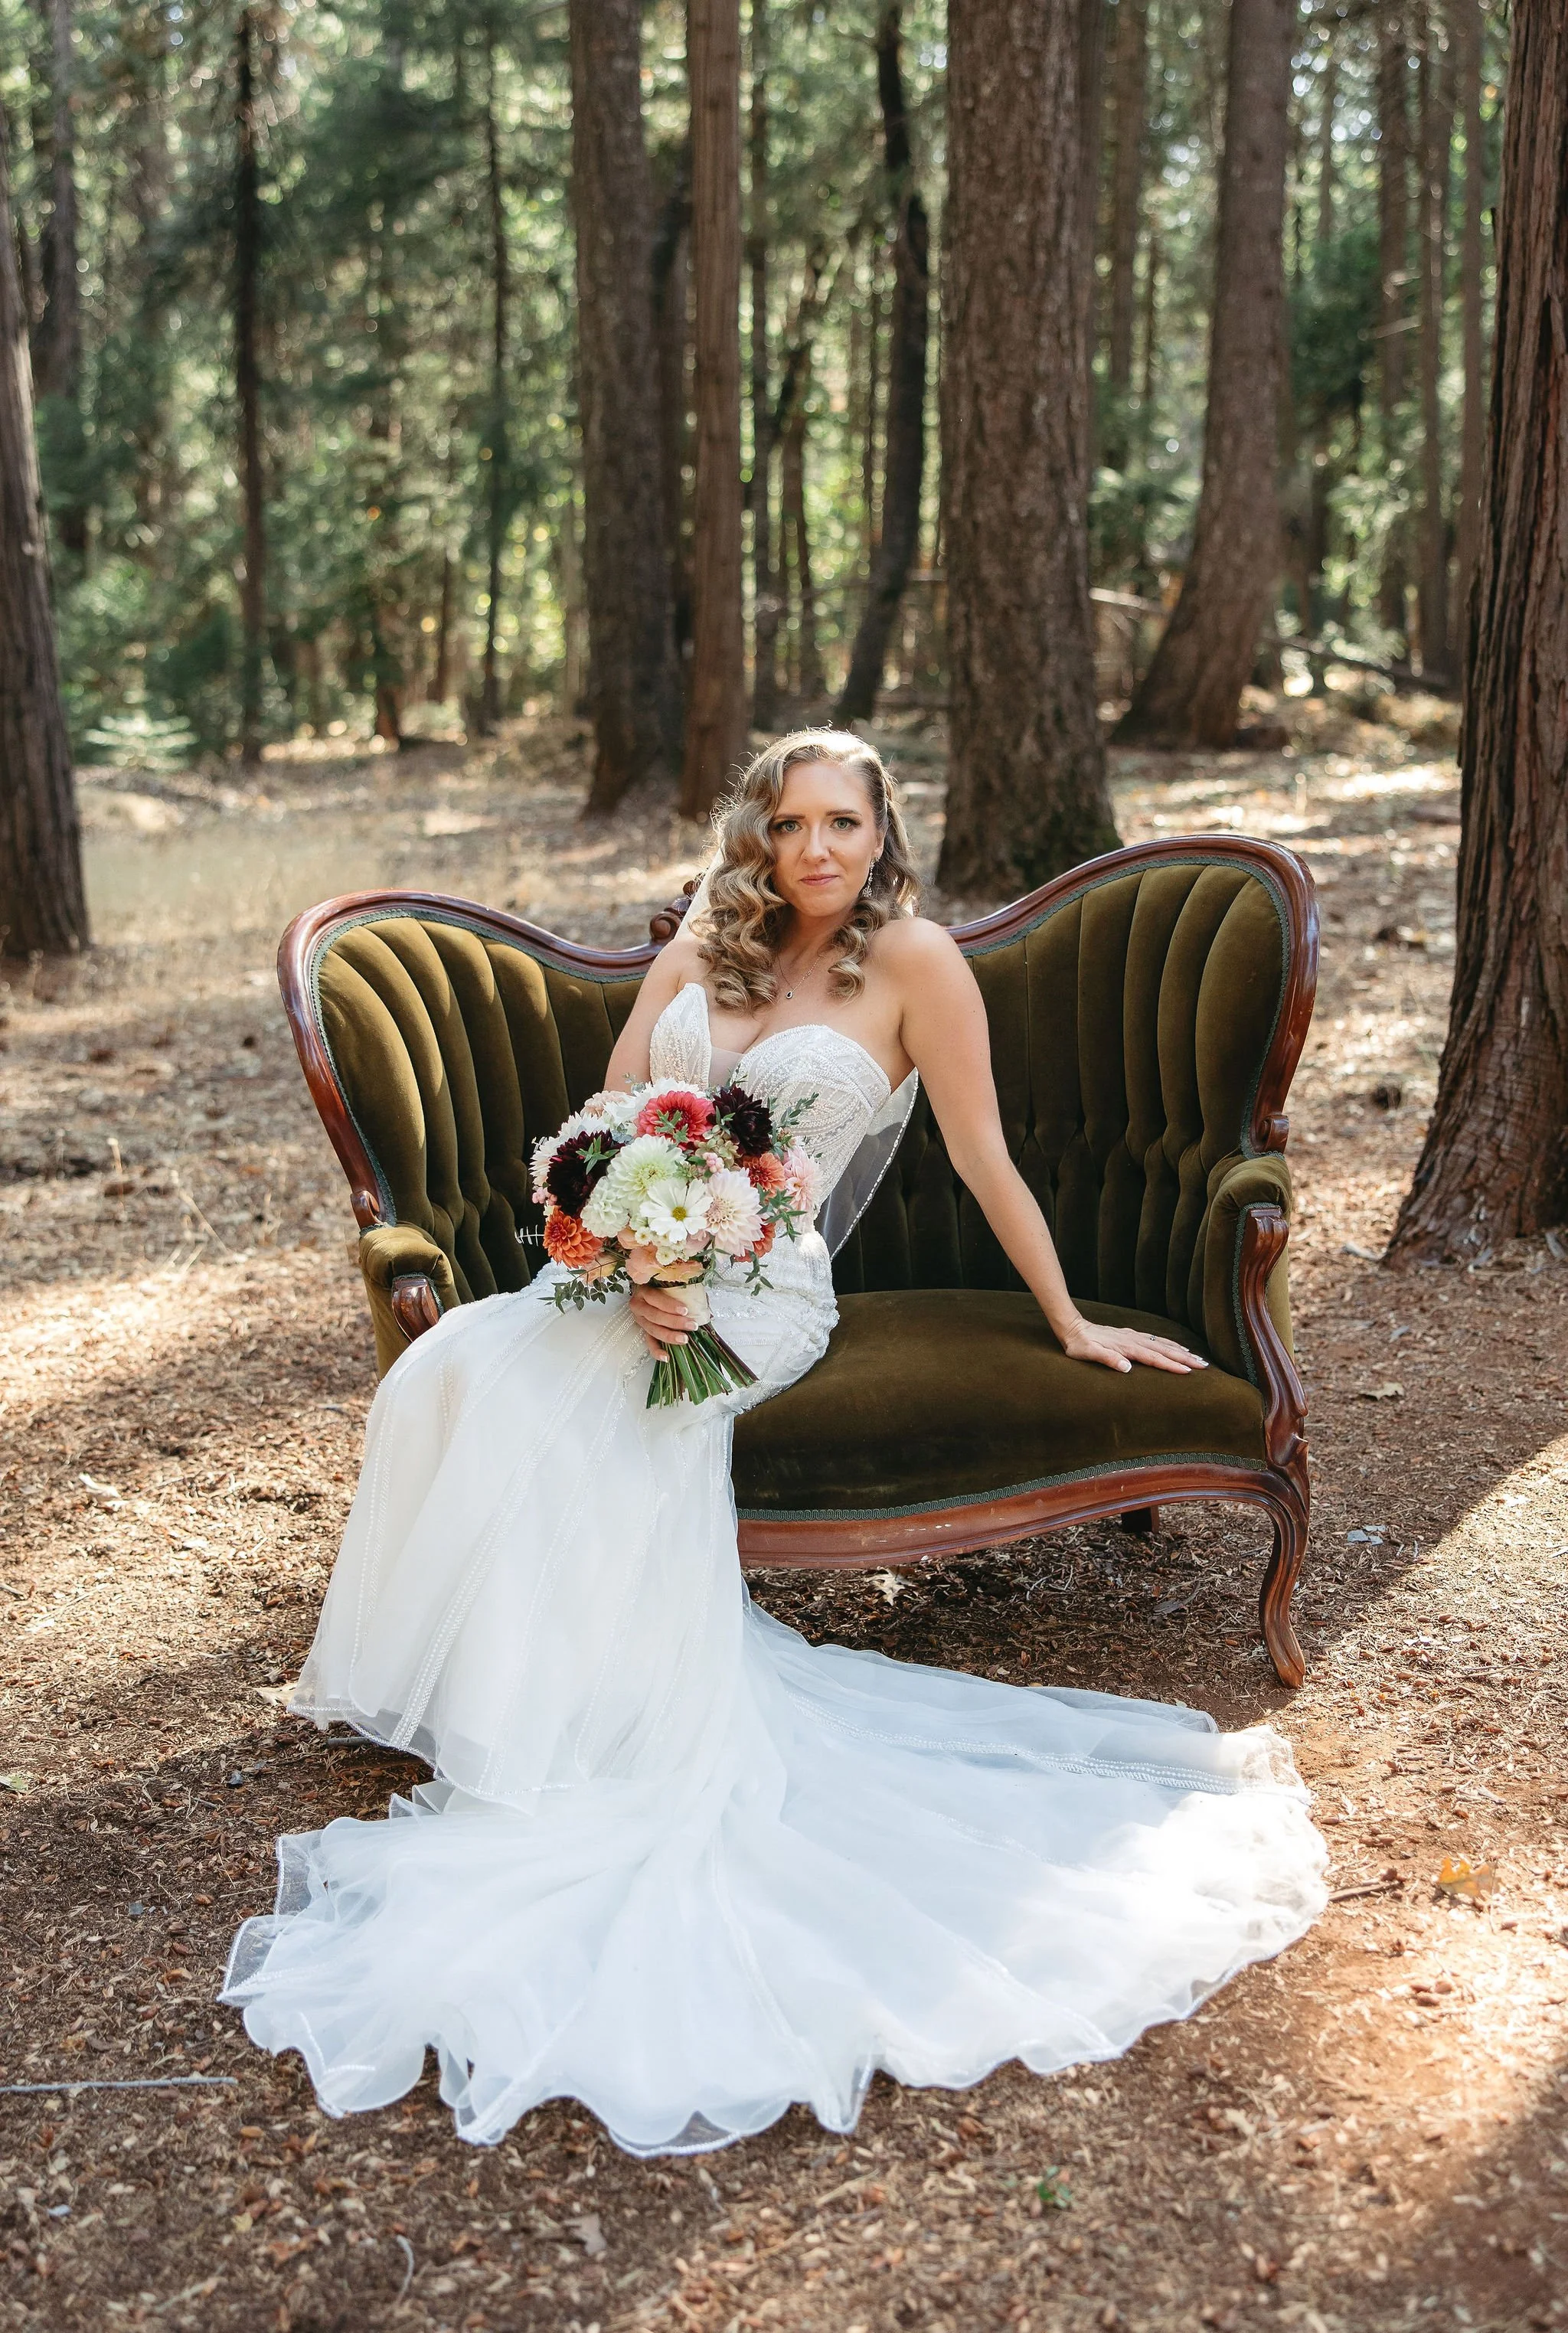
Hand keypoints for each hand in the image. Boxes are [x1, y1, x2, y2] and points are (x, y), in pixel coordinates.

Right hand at [628, 1281, 694, 1356]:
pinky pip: (649, 1342)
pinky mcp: (644, 1331)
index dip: (669, 1305)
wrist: (650, 1289)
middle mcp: (639, 1306)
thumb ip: (686, 1291)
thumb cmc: (664, 1287)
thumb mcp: (672, 1284)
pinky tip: (666, 1357)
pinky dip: (657, 1351)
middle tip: (691, 1325)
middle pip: (655, 1316)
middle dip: (674, 1322)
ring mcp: (641, 1320)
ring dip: (669, 1336)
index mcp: (643, 1291)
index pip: (654, 1298)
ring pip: (653, 1330)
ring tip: (684, 1339)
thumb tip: (705, 1307)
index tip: (685, 1310)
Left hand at [1059, 1318, 1207, 1374]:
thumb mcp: (1088, 1354)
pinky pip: (1156, 1339)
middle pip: (1165, 1350)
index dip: (1172, 1366)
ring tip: (1198, 1357)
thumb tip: (1127, 1368)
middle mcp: (1134, 1341)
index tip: (1189, 1372)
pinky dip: (1169, 1344)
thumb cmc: (1079, 1345)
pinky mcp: (1131, 1335)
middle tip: (1204, 1366)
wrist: (1072, 1327)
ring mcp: (1133, 1337)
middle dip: (1185, 1358)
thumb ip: (1108, 1359)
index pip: (1154, 1358)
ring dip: (1181, 1351)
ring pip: (1163, 1344)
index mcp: (1127, 1348)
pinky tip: (1177, 1346)